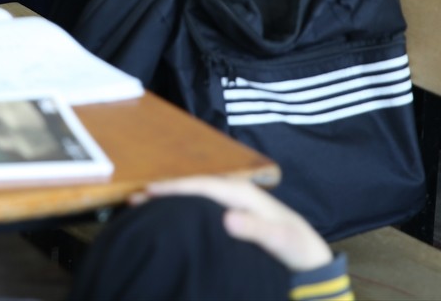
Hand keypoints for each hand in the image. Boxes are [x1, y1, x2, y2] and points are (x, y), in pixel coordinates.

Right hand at [133, 176, 333, 272]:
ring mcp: (230, 201)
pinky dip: (179, 206)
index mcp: (243, 193)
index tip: (149, 192)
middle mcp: (234, 191)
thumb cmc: (295, 246)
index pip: (203, 185)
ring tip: (140, 205)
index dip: (175, 188)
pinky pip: (198, 204)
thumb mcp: (280, 240)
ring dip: (168, 198)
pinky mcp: (228, 212)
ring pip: (193, 194)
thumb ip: (257, 229)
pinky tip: (165, 215)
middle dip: (164, 190)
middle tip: (132, 199)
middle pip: (193, 186)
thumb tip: (227, 218)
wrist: (307, 254)